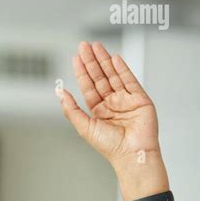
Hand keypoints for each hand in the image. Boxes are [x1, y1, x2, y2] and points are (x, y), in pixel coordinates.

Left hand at [57, 41, 159, 168]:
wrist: (132, 154)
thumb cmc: (110, 147)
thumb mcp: (84, 127)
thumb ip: (71, 109)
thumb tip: (59, 93)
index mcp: (99, 112)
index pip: (89, 87)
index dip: (82, 72)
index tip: (76, 58)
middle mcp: (112, 104)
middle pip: (100, 77)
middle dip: (92, 61)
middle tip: (84, 46)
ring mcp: (126, 100)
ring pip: (113, 75)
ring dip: (104, 60)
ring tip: (96, 46)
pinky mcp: (140, 99)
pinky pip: (130, 80)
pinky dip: (122, 68)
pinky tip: (114, 58)